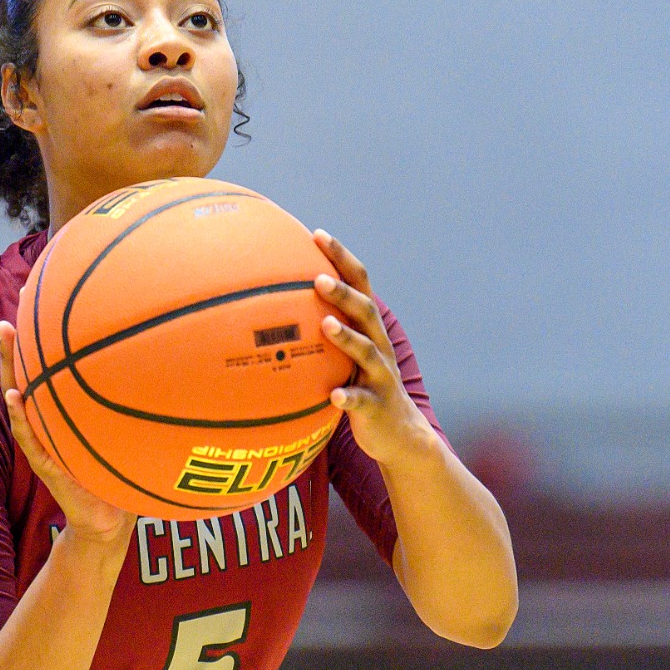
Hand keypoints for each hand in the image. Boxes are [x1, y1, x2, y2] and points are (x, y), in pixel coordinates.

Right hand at [0, 321, 136, 544]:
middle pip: (24, 376)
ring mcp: (41, 442)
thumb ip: (130, 405)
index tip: (34, 302)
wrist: (111, 520)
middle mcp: (45, 424)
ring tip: (6, 336)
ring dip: (10, 367)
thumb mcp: (123, 433)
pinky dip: (20, 417)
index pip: (44, 371)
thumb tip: (164, 367)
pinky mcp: (45, 465)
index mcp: (59, 413)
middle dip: (15, 344)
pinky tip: (14, 396)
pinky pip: (29, 438)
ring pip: (18, 399)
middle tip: (9, 312)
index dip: (38, 339)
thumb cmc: (119, 470)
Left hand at [312, 231, 440, 470]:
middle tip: (317, 279)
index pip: (359, 284)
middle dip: (344, 293)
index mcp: (369, 329)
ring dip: (347, 337)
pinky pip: (361, 401)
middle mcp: (379, 346)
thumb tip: (270, 307)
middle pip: (365, 311)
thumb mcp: (344, 356)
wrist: (399, 434)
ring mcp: (380, 376)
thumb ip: (321, 330)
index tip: (317, 234)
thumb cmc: (360, 387)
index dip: (341, 258)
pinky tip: (332, 396)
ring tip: (325, 325)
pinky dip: (348, 397)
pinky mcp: (377, 406)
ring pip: (366, 352)